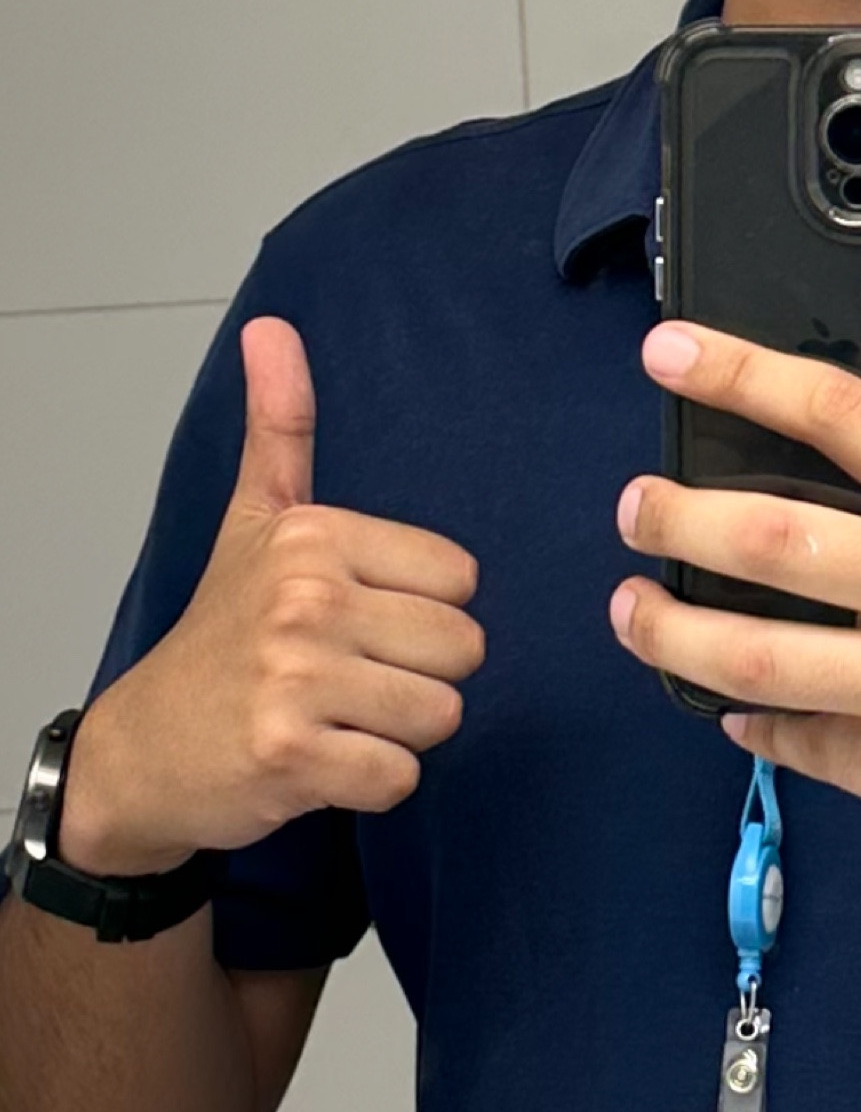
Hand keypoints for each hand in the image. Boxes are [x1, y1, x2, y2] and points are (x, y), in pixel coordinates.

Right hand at [59, 318, 485, 875]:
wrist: (147, 747)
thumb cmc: (219, 635)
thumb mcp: (253, 520)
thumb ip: (280, 427)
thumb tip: (271, 328)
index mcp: (314, 536)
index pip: (461, 580)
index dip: (420, 613)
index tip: (357, 622)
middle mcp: (305, 598)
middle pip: (462, 650)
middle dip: (416, 678)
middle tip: (347, 680)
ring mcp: (295, 679)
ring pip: (440, 715)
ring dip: (397, 733)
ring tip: (335, 717)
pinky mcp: (290, 757)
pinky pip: (399, 777)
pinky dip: (372, 783)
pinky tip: (323, 761)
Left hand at [611, 318, 860, 898]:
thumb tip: (822, 493)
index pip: (840, 411)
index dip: (740, 372)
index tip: (670, 352)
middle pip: (767, 535)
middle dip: (673, 517)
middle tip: (634, 509)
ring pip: (754, 655)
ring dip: (670, 634)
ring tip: (635, 613)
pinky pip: (806, 745)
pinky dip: (759, 723)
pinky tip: (739, 710)